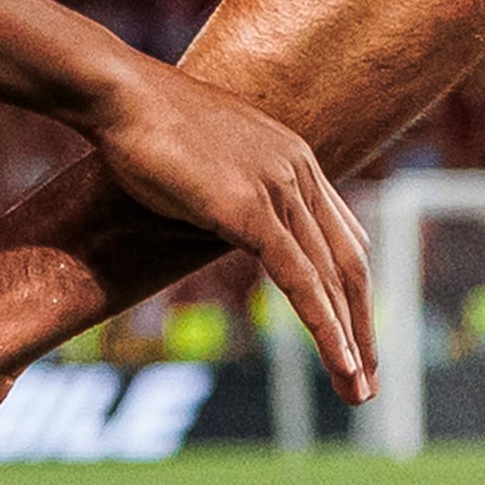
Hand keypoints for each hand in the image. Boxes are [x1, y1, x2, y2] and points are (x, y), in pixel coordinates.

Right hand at [82, 68, 372, 399]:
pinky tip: (338, 363)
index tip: (354, 334)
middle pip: (350, 262)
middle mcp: (299, 170)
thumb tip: (218, 215)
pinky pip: (299, 278)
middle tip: (368, 382)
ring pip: (331, 277)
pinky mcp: (250, 208)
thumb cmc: (141, 124)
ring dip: (351, 341)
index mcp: (294, 157)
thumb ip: (226, 188)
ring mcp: (278, 186)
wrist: (116, 92)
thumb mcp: (201, 158)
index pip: (343, 236)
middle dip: (364, 327)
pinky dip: (324, 325)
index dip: (352, 291)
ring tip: (357, 391)